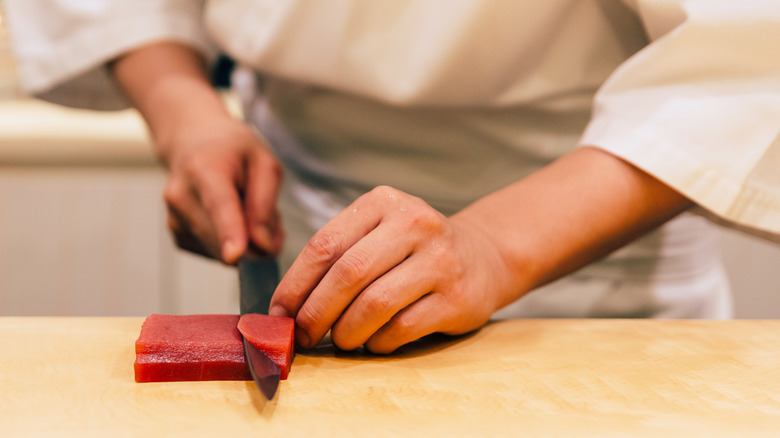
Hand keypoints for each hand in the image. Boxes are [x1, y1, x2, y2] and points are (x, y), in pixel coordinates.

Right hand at [161, 118, 283, 263]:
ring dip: (246, 242)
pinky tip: (233, 219)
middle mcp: (181, 195)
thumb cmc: (232, 150)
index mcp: (204, 169)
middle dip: (256, 243)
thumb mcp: (263, 162)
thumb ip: (265, 202)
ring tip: (248, 208)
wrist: (191, 141)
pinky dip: (231, 244)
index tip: (235, 255)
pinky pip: (215, 254)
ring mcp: (174, 218)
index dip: (228, 232)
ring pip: (222, 251)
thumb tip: (262, 245)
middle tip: (273, 221)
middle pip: (222, 238)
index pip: (218, 205)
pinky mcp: (177, 234)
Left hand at [268, 185, 516, 353]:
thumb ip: (338, 258)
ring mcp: (440, 259)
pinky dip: (378, 342)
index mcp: (383, 203)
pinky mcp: (458, 296)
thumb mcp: (378, 234)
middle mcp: (414, 223)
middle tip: (302, 336)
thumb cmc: (413, 251)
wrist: (482, 256)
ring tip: (340, 340)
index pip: (325, 245)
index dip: (295, 284)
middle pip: (348, 274)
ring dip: (346, 331)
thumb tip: (286, 308)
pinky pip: (402, 328)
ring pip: (375, 304)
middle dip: (316, 313)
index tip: (279, 312)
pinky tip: (374, 341)